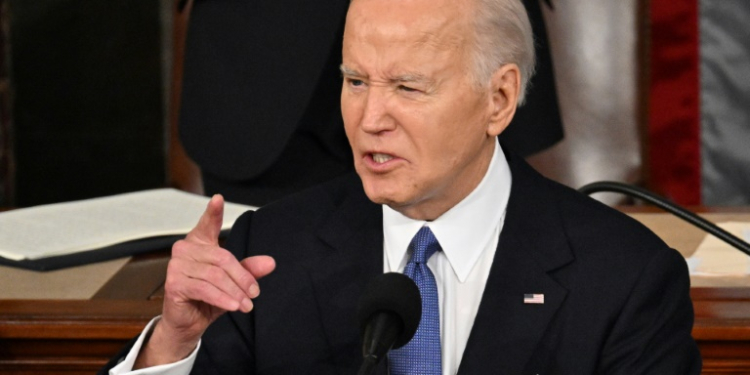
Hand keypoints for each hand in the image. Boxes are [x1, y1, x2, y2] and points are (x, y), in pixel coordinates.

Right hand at [135, 195, 274, 367]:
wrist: (189, 322)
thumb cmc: (208, 298)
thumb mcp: (233, 282)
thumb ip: (249, 269)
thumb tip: (270, 262)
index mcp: (199, 242)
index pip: (208, 224)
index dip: (213, 212)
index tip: (219, 198)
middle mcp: (185, 249)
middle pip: (223, 258)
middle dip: (243, 278)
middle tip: (254, 293)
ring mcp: (177, 266)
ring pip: (216, 276)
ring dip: (235, 292)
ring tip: (246, 305)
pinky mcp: (174, 283)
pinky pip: (205, 289)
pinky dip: (222, 298)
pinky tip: (233, 306)